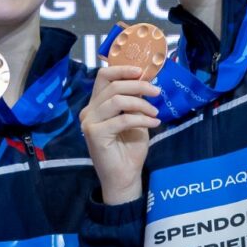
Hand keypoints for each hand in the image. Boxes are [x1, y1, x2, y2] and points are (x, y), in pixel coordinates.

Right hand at [80, 57, 159, 203]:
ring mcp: (89, 122)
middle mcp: (89, 111)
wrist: (125, 176)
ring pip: (117, 100)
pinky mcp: (94, 134)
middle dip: (138, 85)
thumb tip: (144, 80)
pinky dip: (141, 119)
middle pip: (112, 85)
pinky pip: (122, 119)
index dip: (122, 69)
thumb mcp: (135, 118)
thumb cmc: (129, 148)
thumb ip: (134, 100)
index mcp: (96, 104)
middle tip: (157, 92)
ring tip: (155, 112)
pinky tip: (153, 122)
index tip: (141, 71)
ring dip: (141, 104)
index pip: (103, 76)